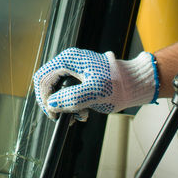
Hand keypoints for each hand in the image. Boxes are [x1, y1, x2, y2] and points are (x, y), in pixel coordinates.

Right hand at [32, 48, 157, 119]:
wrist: (134, 84)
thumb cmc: (118, 85)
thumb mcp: (94, 93)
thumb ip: (72, 98)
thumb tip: (52, 104)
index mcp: (68, 60)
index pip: (43, 78)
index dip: (43, 97)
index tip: (53, 113)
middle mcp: (69, 62)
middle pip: (48, 85)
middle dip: (56, 104)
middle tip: (65, 118)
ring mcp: (74, 70)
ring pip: (58, 91)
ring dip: (66, 106)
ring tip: (81, 115)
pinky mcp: (80, 79)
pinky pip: (68, 93)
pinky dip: (73, 105)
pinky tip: (85, 112)